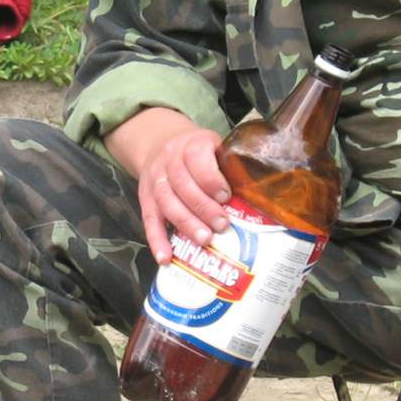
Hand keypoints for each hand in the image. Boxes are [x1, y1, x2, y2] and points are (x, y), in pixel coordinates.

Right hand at [139, 127, 234, 265]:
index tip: (226, 196)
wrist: (160, 144)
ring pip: (166, 202)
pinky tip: (166, 257)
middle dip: (202, 207)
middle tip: (221, 225)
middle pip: (181, 183)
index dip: (210, 179)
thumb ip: (230, 167)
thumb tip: (255, 199)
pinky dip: (157, 240)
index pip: (196, 157)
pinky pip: (149, 219)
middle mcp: (169, 160)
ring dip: (185, 223)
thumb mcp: (216, 147)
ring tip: (203, 240)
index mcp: (191, 144)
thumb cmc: (198, 152)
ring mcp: (154, 179)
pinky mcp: (145, 198)